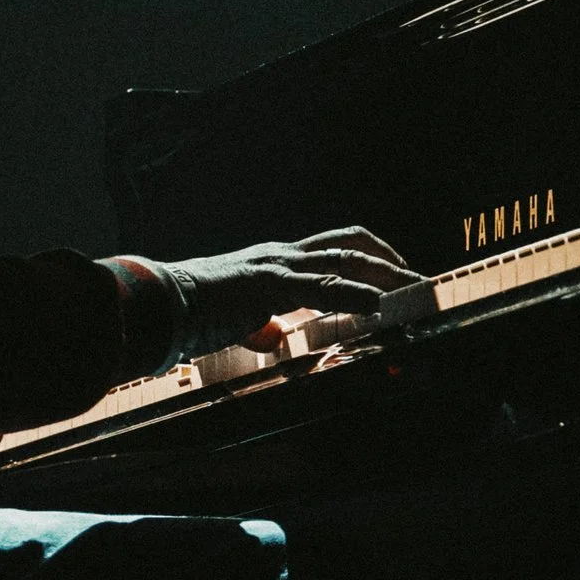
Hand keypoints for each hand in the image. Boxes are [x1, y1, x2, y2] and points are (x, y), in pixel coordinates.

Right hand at [139, 228, 417, 363]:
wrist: (160, 302)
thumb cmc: (192, 310)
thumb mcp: (238, 317)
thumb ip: (259, 324)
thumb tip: (271, 335)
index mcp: (277, 261)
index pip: (333, 248)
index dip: (368, 258)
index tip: (396, 275)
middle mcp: (282, 255)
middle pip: (349, 244)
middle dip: (389, 260)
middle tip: (418, 279)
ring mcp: (277, 265)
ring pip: (343, 259)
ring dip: (384, 274)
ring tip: (412, 288)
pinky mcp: (268, 284)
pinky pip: (320, 287)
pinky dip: (353, 295)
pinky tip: (374, 306)